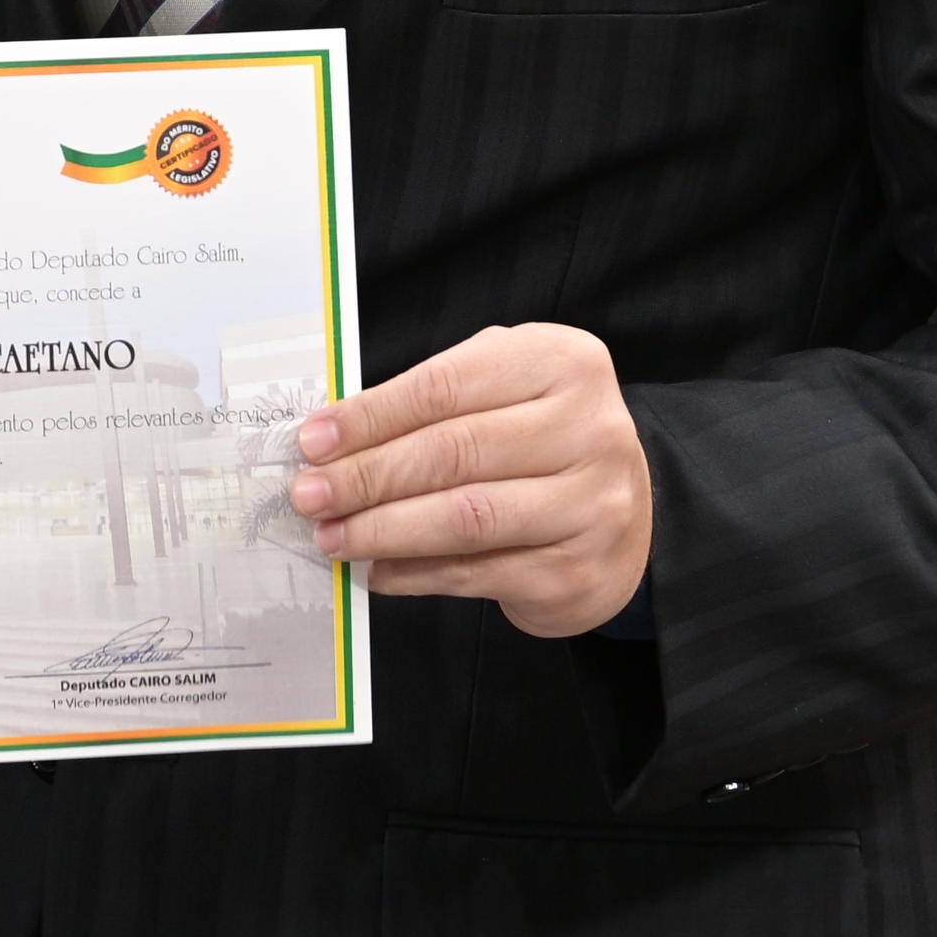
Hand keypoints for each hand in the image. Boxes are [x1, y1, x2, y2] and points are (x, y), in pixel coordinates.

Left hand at [290, 322, 654, 636]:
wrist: (627, 515)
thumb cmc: (543, 439)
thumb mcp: (505, 389)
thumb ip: (434, 400)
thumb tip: (335, 438)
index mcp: (563, 364)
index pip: (445, 387)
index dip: (371, 416)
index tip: (314, 441)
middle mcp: (589, 430)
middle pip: (452, 452)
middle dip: (366, 477)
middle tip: (309, 495)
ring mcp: (591, 505)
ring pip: (464, 518)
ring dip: (383, 530)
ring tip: (332, 536)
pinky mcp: (577, 571)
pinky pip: (477, 572)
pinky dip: (416, 573)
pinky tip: (378, 569)